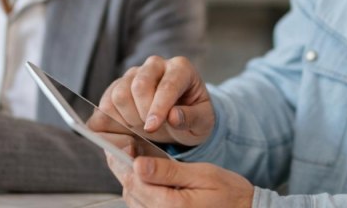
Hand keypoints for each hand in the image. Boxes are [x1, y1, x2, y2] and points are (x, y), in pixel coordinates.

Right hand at [96, 56, 213, 146]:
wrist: (179, 118)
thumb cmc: (193, 117)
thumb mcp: (203, 122)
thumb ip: (191, 118)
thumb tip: (173, 117)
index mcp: (180, 68)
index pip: (166, 85)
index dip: (158, 108)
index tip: (152, 128)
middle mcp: (155, 66)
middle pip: (138, 85)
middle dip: (142, 113)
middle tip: (151, 130)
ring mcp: (133, 74)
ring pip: (118, 93)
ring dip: (127, 118)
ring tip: (141, 128)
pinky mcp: (117, 87)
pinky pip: (105, 104)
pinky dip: (110, 121)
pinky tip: (125, 130)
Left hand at [106, 149, 252, 207]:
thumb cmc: (228, 194)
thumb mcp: (202, 175)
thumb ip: (168, 172)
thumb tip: (139, 164)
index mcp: (171, 207)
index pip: (134, 182)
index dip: (122, 161)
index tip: (118, 144)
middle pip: (130, 192)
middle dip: (123, 169)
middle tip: (119, 147)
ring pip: (133, 200)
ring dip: (131, 180)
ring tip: (129, 158)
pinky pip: (143, 207)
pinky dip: (140, 191)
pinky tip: (144, 176)